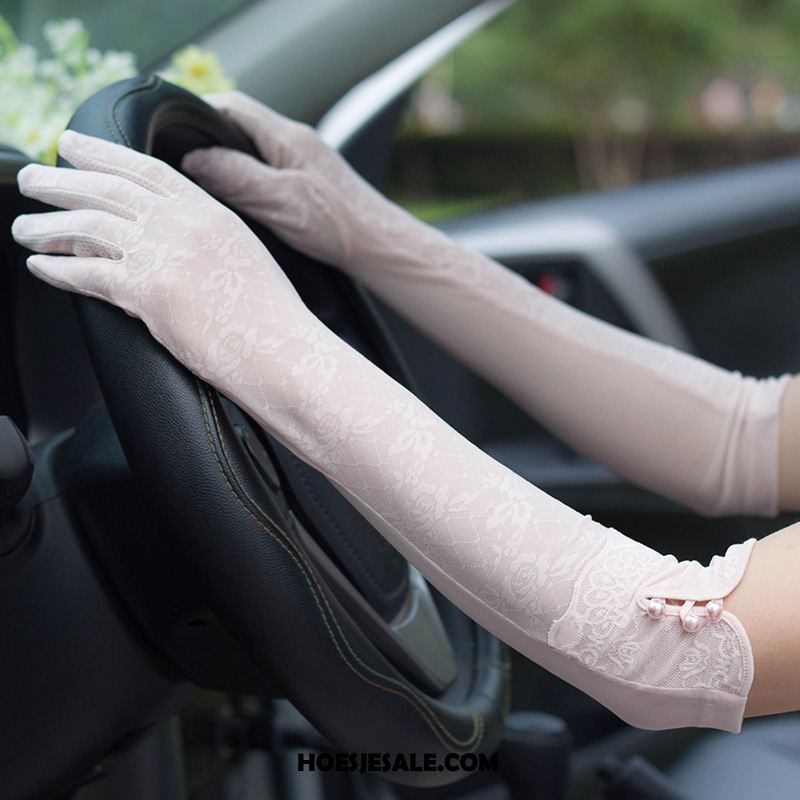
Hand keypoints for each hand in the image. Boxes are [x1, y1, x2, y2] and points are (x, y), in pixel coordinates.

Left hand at [12, 130, 312, 392]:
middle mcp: (184, 225)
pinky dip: (56, 269)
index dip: (104, 153)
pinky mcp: (149, 292)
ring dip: (46, 225)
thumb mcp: (243, 260)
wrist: (285, 351)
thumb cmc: (272, 318)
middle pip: (109, 189)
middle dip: (62, 180)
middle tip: (32, 178)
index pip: (147, 170)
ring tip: (24, 227)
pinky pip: (87, 272)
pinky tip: (39, 266)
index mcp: (210, 213)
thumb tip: (166, 243)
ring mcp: (165, 255)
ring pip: (89, 224)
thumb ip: (205, 241)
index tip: (73, 145)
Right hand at [182, 91, 423, 272]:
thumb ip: (237, 177)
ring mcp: (303, 161)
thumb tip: (195, 158)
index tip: (173, 134)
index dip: (198, 115)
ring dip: (229, 163)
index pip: (232, 107)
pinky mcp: (308, 182)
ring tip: (205, 185)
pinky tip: (241, 203)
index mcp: (287, 137)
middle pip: (240, 127)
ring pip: (253, 150)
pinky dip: (248, 180)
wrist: (379, 246)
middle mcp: (296, 142)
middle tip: (183, 164)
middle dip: (209, 140)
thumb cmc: (339, 224)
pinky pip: (268, 170)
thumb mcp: (281, 200)